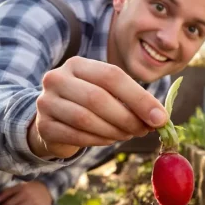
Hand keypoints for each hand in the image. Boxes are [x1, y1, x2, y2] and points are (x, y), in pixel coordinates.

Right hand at [28, 57, 168, 158]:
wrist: (53, 118)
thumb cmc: (89, 104)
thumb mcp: (108, 93)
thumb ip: (131, 100)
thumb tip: (160, 118)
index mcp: (78, 64)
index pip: (112, 76)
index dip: (139, 98)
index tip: (160, 118)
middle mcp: (57, 78)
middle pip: (98, 98)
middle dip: (127, 118)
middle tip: (144, 130)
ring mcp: (47, 102)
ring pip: (86, 119)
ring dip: (114, 131)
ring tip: (128, 134)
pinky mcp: (44, 126)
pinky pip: (76, 136)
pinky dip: (99, 140)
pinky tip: (110, 139)